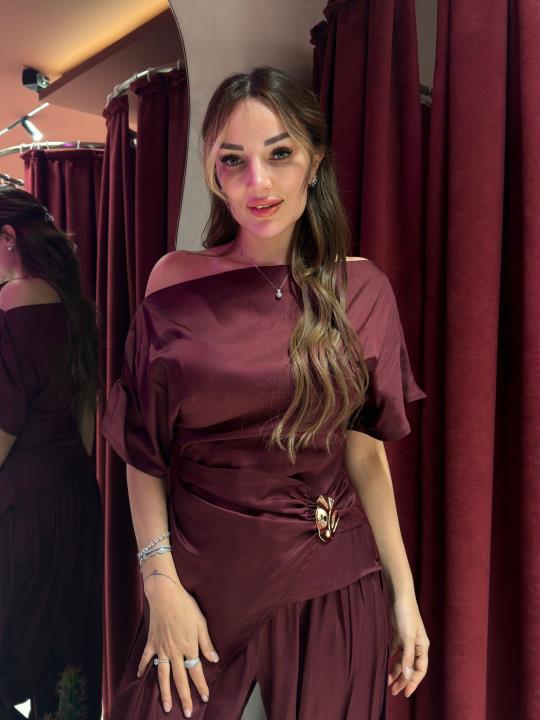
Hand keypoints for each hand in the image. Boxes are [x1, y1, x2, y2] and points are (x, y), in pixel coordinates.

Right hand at [138, 576, 219, 717]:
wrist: (165, 595)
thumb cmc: (186, 606)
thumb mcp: (201, 622)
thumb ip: (206, 643)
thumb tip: (215, 659)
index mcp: (188, 646)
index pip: (196, 671)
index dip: (201, 685)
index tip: (205, 697)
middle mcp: (174, 651)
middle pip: (179, 679)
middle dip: (184, 697)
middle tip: (187, 713)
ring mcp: (161, 648)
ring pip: (162, 675)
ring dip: (165, 692)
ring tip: (167, 706)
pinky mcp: (151, 642)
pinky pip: (146, 658)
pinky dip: (143, 668)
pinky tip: (141, 678)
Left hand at [387, 593, 429, 697]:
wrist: (399, 594)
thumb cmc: (406, 613)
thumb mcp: (406, 636)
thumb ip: (408, 656)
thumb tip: (409, 675)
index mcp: (422, 646)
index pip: (420, 670)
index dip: (413, 682)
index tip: (405, 693)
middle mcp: (415, 644)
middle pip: (410, 667)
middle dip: (402, 679)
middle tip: (393, 692)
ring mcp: (406, 639)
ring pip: (401, 660)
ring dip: (395, 670)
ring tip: (386, 681)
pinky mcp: (397, 634)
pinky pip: (394, 651)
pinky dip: (389, 659)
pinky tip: (383, 664)